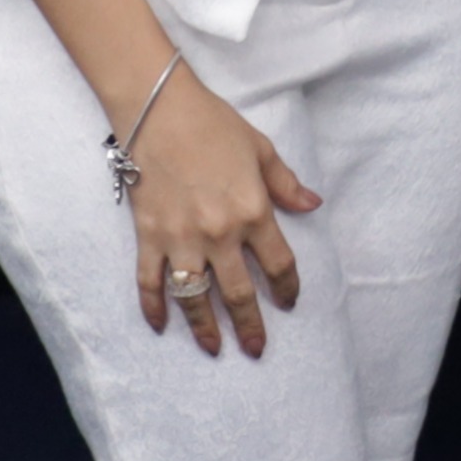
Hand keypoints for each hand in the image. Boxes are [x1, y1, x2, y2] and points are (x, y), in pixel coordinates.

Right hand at [125, 73, 319, 355]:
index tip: (290, 303)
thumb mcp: (262, 150)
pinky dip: (153, 306)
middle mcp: (219, 233)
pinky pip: (149, 281)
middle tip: (256, 349)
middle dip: (250, 325)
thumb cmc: (215, 126)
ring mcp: (180, 238)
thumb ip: (285, 184)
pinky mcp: (148, 236)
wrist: (160, 111)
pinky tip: (160, 325)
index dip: (287, 288)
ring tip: (214, 348)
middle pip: (238, 292)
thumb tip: (313, 204)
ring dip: (204, 327)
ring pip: (194, 296)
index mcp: (253, 211)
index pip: (278, 264)